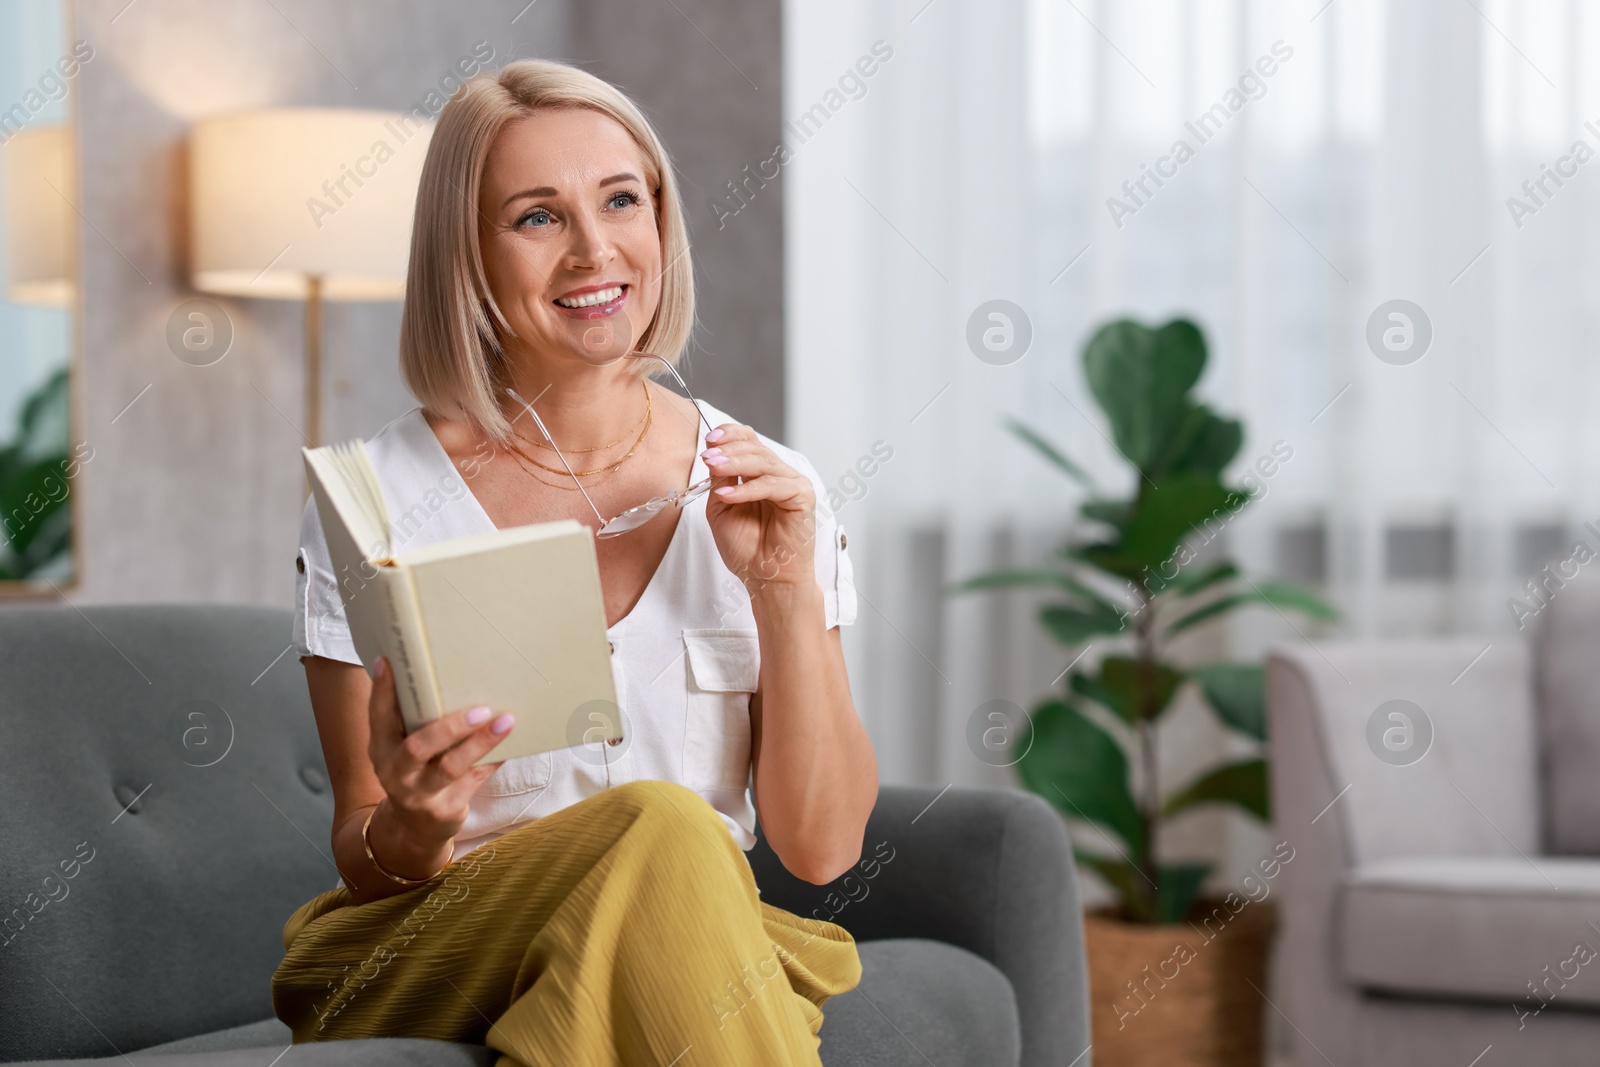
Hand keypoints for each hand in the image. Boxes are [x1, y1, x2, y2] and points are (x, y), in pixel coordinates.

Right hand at [365, 655, 512, 852]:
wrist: (414, 828)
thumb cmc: (414, 770)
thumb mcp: (400, 749)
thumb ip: (412, 719)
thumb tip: (438, 667)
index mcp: (381, 749)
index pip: (379, 716)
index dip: (383, 691)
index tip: (390, 661)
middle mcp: (396, 772)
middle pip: (418, 747)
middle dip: (450, 727)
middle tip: (479, 709)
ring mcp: (421, 794)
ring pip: (451, 767)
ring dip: (481, 743)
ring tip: (506, 722)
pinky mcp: (447, 809)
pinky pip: (477, 779)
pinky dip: (494, 759)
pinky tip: (514, 742)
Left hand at [701, 423, 815, 589]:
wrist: (766, 579)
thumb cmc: (747, 549)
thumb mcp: (722, 508)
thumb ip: (720, 481)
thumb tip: (713, 454)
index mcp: (760, 475)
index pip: (749, 441)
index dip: (730, 435)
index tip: (709, 441)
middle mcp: (778, 475)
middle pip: (756, 447)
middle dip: (729, 449)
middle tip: (708, 456)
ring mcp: (793, 484)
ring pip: (765, 461)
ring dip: (736, 462)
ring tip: (713, 467)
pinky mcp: (803, 498)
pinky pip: (775, 484)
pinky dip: (749, 488)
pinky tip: (728, 494)